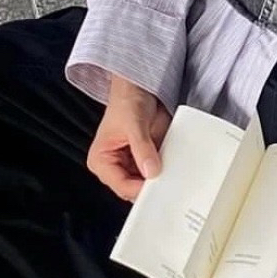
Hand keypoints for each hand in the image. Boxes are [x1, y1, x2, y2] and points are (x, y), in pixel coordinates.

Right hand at [86, 75, 171, 201]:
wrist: (140, 88)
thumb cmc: (127, 101)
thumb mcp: (134, 124)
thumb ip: (142, 148)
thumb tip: (151, 170)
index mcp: (101, 160)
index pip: (120, 184)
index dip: (138, 189)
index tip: (156, 186)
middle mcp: (115, 166)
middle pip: (133, 188)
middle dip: (150, 186)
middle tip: (167, 184)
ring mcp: (132, 164)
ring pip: (146, 182)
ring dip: (160, 179)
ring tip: (172, 175)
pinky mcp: (146, 159)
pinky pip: (157, 172)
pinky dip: (166, 171)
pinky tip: (174, 168)